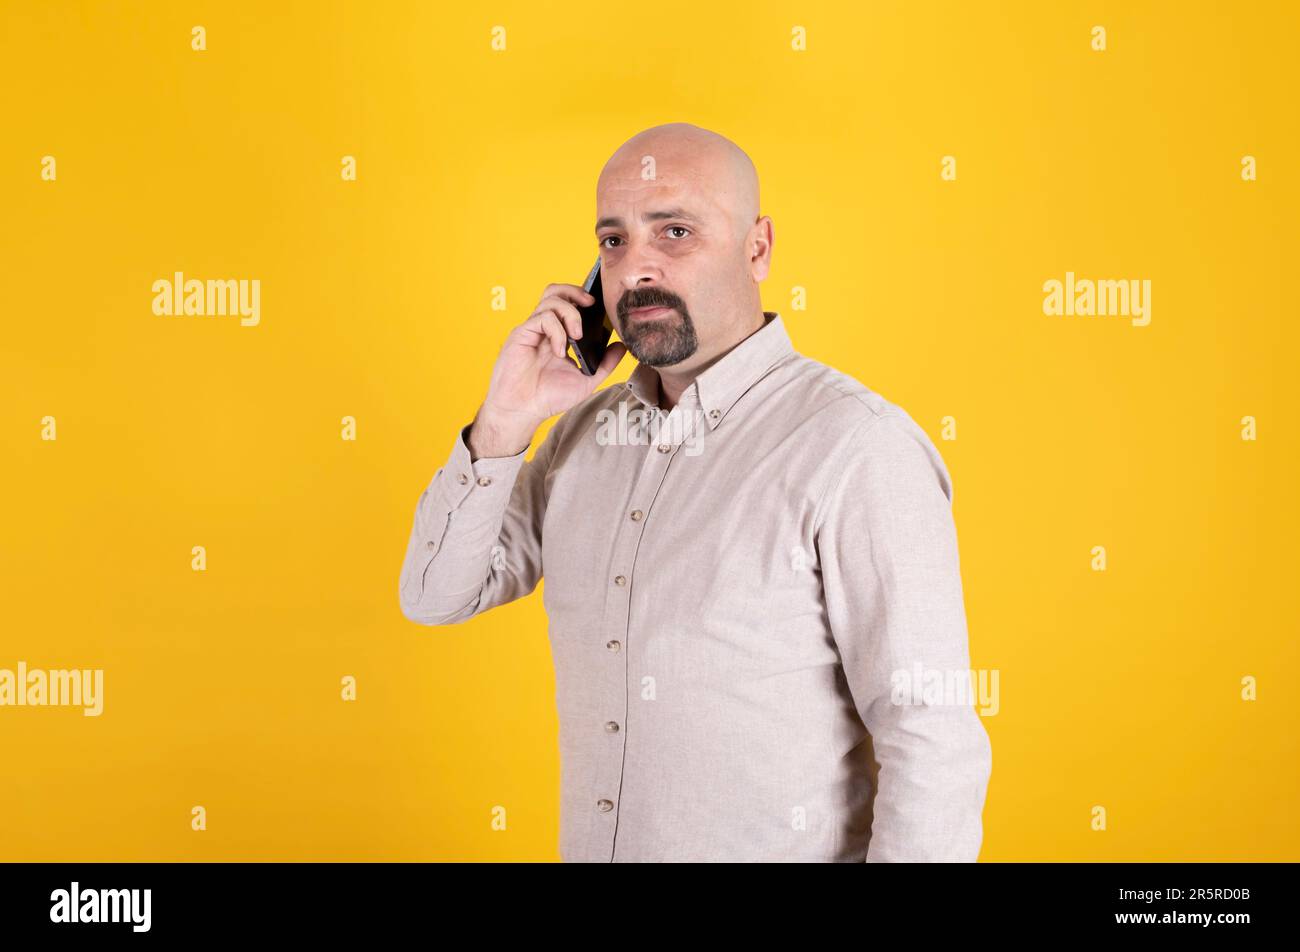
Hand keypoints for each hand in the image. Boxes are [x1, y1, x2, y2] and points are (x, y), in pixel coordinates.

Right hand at [469, 283, 626, 457]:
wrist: (522, 411)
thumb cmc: (548, 397)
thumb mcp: (586, 380)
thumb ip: (605, 364)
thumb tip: (622, 346)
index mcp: (558, 335)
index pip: (569, 303)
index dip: (583, 297)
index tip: (599, 305)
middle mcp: (545, 329)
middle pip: (556, 291)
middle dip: (575, 291)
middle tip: (590, 304)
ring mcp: (533, 330)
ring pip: (550, 299)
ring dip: (569, 313)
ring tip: (576, 335)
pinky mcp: (522, 334)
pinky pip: (542, 318)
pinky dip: (556, 331)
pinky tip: (559, 351)